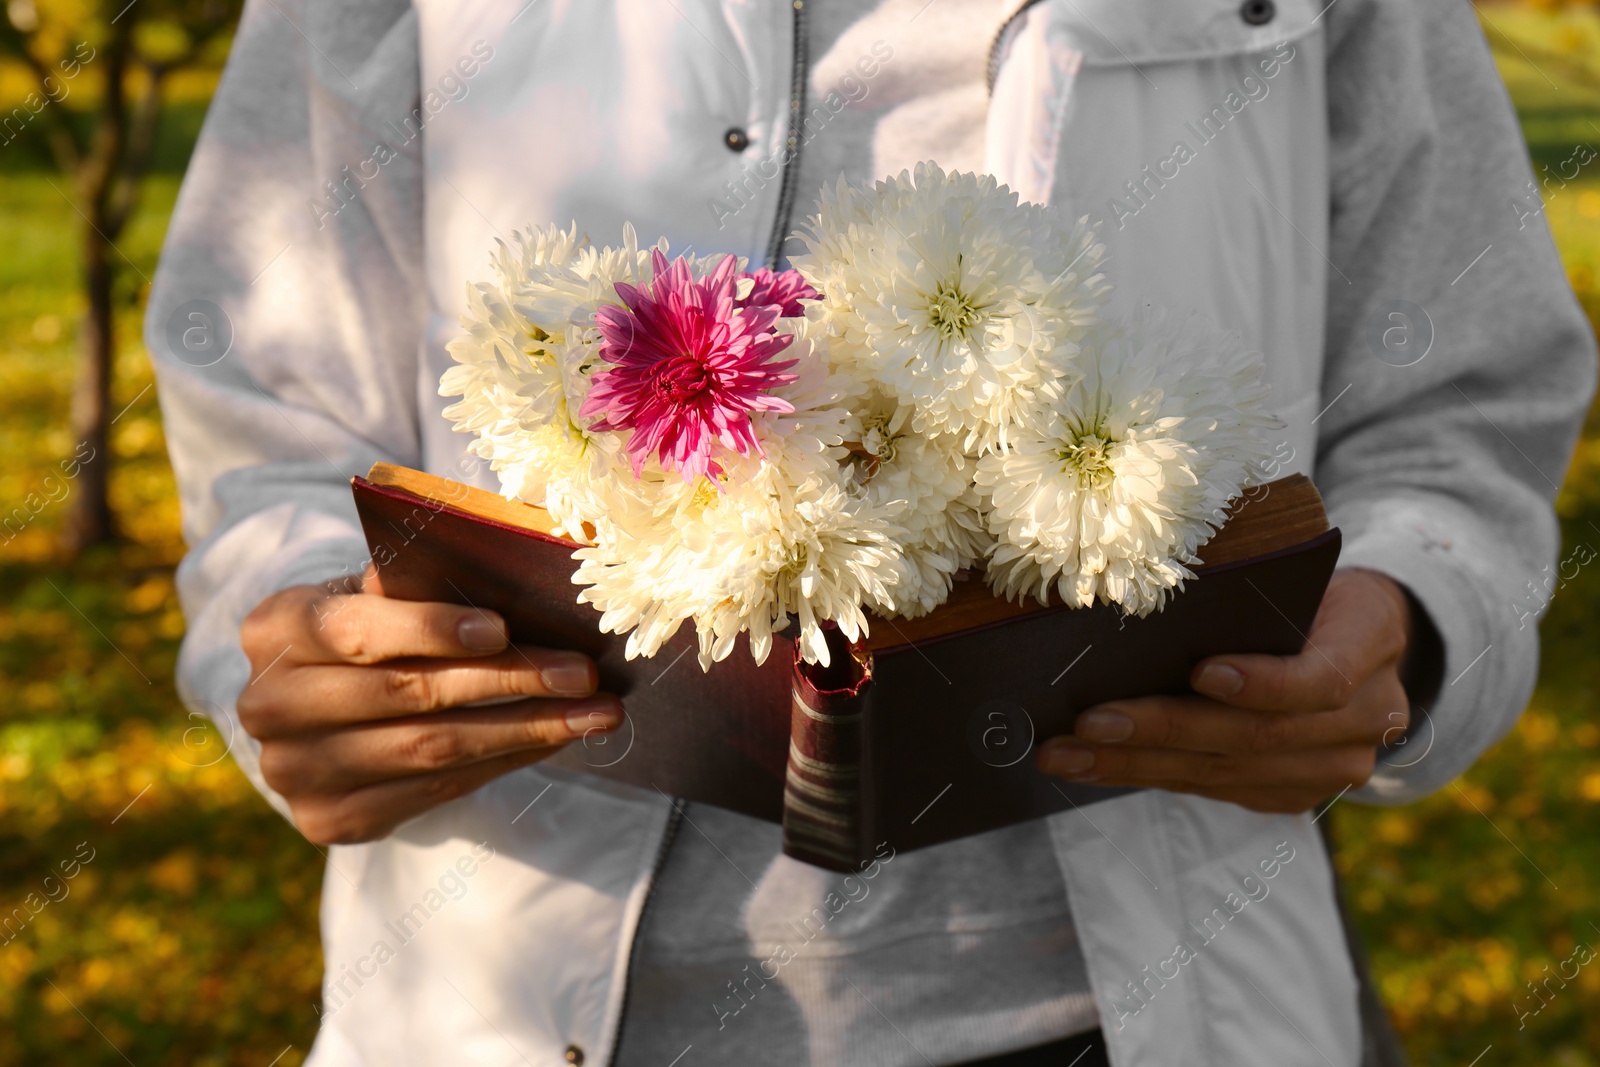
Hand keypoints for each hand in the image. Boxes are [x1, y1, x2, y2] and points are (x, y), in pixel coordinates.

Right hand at [237, 569, 620, 843]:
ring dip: (525, 729)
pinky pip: (437, 789)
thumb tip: (498, 572)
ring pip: (431, 749)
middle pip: (406, 694)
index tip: (504, 627)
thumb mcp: (375, 589)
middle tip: (584, 673)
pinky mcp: (329, 820)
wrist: (315, 703)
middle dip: (507, 681)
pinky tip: (555, 738)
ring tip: (595, 713)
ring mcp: (294, 772)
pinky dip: (505, 760)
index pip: (358, 630)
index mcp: (275, 629)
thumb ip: (415, 579)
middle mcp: (269, 707)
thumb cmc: (366, 624)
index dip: (431, 629)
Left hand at [1037, 568, 1413, 813]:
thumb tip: (1142, 607)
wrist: (1360, 638)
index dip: (1263, 684)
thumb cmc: (1310, 589)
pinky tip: (1095, 766)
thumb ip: (1251, 596)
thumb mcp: (1300, 572)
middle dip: (1162, 732)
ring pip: (1225, 772)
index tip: (1200, 673)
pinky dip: (1149, 775)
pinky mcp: (1293, 793)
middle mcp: (1365, 720)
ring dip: (1135, 766)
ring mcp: (1331, 768)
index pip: (1322, 681)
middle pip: (1256, 736)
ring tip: (1068, 755)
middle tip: (1088, 726)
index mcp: (1370, 644)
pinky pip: (1215, 788)